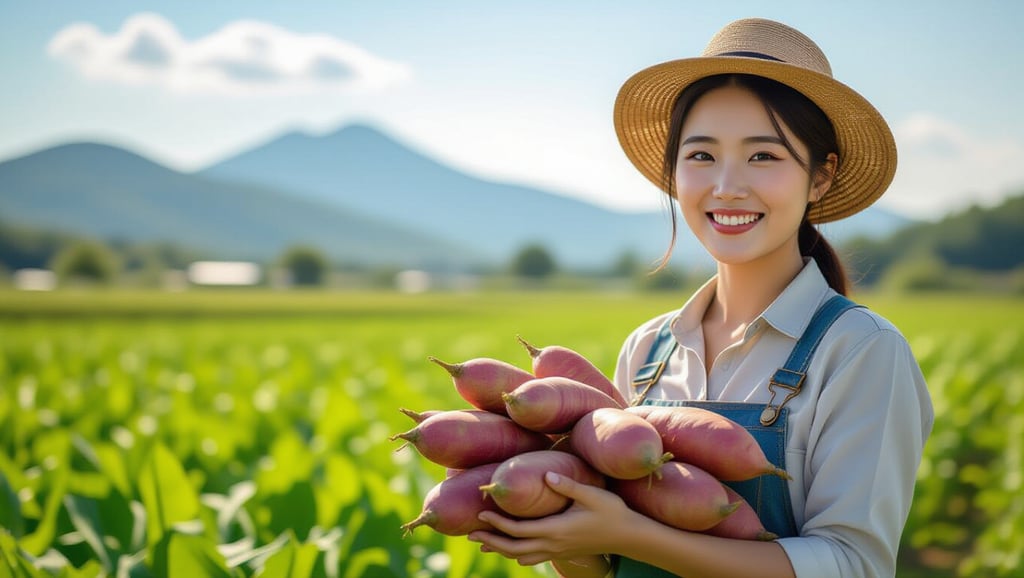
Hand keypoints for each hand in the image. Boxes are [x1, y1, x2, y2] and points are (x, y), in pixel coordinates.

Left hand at [468, 471, 633, 566]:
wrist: (629, 536)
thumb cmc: (612, 511)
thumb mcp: (592, 495)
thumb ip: (569, 485)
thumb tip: (546, 476)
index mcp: (556, 529)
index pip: (518, 530)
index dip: (498, 523)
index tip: (480, 513)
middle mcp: (553, 544)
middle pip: (514, 548)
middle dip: (491, 541)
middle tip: (470, 534)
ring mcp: (557, 551)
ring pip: (521, 557)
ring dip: (501, 550)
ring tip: (483, 544)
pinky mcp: (562, 553)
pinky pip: (533, 558)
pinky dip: (517, 555)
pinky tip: (512, 552)